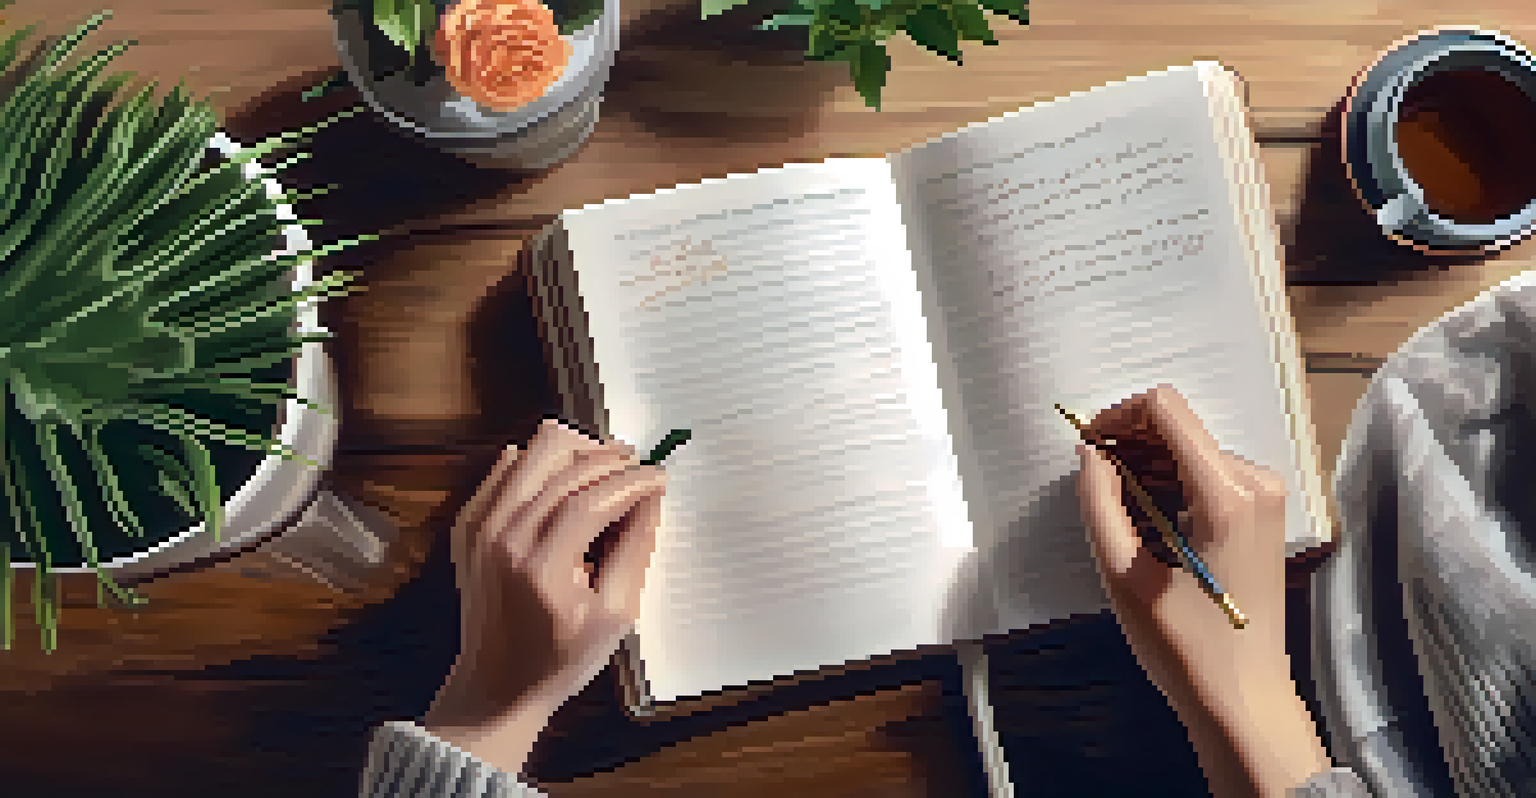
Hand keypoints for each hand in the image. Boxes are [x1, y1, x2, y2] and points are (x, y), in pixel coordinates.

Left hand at [421, 419, 666, 774]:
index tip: (660, 476)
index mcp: (542, 567)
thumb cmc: (560, 658)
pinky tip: (565, 479)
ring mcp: (479, 527)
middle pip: (564, 466)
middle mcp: (503, 537)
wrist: (495, 684)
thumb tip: (650, 498)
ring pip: (534, 452)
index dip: (634, 481)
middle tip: (639, 468)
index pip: (594, 500)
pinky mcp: (467, 523)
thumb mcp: (616, 615)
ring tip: (607, 467)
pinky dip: (540, 463)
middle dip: (611, 459)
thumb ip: (635, 550)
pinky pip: (507, 468)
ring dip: (577, 452)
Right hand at [1075, 385, 1328, 797]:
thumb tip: (1089, 455)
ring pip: (1190, 450)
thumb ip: (1100, 505)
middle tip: (1092, 484)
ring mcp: (1265, 497)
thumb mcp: (1125, 576)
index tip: (1087, 449)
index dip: (1116, 417)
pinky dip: (1169, 484)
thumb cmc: (1186, 649)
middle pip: (1178, 427)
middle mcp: (1256, 482)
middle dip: (1128, 444)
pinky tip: (1147, 522)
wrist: (1244, 700)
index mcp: (1227, 494)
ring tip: (1117, 511)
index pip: (1165, 410)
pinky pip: (1206, 475)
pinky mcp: (1263, 514)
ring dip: (1146, 466)